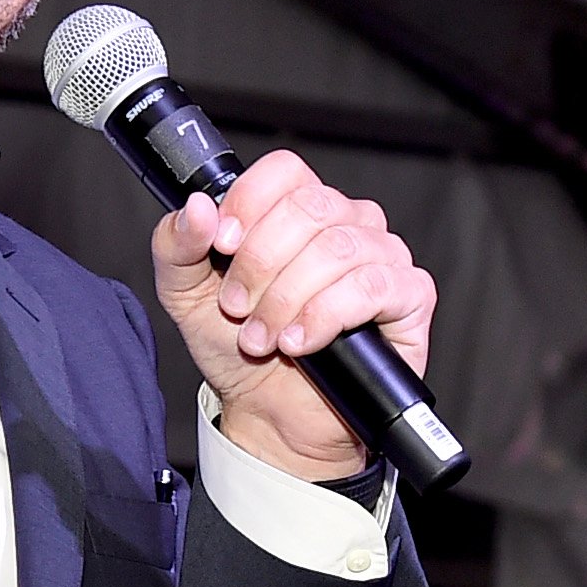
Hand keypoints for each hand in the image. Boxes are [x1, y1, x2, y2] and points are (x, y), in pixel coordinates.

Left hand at [152, 150, 436, 480]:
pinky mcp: (409, 296)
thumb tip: (196, 207)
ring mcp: (382, 256)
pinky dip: (325, 315)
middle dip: (261, 264)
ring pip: (339, 249)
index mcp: (296, 211)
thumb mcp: (185, 294)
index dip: (250, 203)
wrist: (270, 415)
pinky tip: (299, 342)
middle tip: (238, 308)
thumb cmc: (237, 349)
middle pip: (310, 208)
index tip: (222, 246)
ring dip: (287, 298)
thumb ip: (176, 245)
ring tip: (262, 338)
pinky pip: (374, 286)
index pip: (286, 171)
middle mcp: (345, 224)